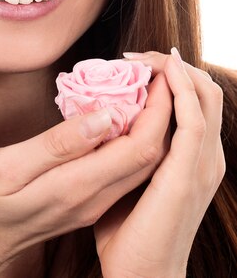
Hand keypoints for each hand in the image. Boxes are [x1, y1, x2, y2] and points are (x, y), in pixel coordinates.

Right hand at [0, 72, 171, 276]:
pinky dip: (130, 139)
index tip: (153, 73)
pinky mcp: (85, 203)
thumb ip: (58, 144)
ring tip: (139, 88)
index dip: (156, 108)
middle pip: (148, 155)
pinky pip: (123, 170)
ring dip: (148, 125)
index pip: (139, 147)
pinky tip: (116, 116)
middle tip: (150, 73)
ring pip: (140, 164)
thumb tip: (104, 116)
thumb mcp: (6, 166)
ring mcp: (92, 204)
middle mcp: (94, 199)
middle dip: (160, 112)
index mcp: (77, 186)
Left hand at [94, 49, 224, 277]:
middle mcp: (206, 156)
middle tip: (138, 56)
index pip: (196, 100)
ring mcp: (203, 163)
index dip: (172, 74)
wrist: (142, 276)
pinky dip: (182, 88)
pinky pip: (193, 116)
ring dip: (176, 69)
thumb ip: (129, 151)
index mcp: (194, 157)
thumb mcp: (131, 180)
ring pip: (204, 95)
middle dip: (174, 64)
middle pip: (205, 90)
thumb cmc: (129, 231)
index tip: (136, 64)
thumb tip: (104, 120)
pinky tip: (162, 72)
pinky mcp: (189, 171)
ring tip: (145, 58)